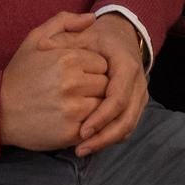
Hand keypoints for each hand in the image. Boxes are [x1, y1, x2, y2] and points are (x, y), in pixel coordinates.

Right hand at [0, 12, 109, 150]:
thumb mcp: (35, 39)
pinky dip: (88, 124)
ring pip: (103, 105)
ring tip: (74, 105)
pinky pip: (95, 125)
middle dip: (94, 87)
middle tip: (76, 91)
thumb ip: (64, 22)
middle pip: (106, 84)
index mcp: (67, 58)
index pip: (102, 63)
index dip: (91, 69)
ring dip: (94, 106)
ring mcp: (72, 109)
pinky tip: (71, 119)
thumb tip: (92, 18)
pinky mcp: (70, 132)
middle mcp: (72, 83)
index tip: (78, 74)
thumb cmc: (19, 73)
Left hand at [67, 14, 148, 155]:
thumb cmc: (98, 37)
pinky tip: (91, 144)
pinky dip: (110, 137)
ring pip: (128, 126)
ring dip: (106, 141)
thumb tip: (45, 47)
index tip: (81, 130)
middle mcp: (138, 82)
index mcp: (126, 66)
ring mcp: (139, 95)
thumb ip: (64, 39)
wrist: (121, 35)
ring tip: (81, 150)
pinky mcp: (136, 104)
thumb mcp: (82, 34)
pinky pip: (127, 126)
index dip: (100, 117)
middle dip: (103, 137)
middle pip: (126, 119)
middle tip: (80, 148)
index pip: (117, 98)